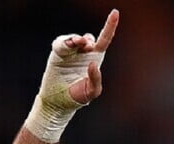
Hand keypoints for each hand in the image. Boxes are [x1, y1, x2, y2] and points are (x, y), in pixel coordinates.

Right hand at [24, 9, 119, 142]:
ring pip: (74, 39)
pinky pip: (61, 43)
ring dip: (76, 40)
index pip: (104, 39)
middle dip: (88, 39)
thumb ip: (96, 79)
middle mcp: (83, 53)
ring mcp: (70, 52)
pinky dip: (64, 43)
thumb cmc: (78, 96)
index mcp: (95, 58)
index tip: (115, 12)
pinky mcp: (57, 54)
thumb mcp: (92, 91)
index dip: (110, 25)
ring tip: (76, 44)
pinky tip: (67, 46)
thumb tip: (93, 64)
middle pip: (88, 38)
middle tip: (86, 45)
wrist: (59, 102)